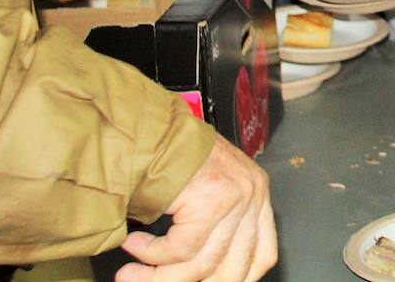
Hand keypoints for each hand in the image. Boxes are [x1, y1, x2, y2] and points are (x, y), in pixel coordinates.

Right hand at [117, 137, 275, 281]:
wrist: (149, 128)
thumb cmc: (171, 155)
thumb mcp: (209, 187)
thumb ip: (215, 226)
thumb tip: (200, 273)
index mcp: (256, 194)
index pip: (262, 254)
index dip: (237, 279)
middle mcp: (252, 196)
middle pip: (232, 268)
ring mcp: (235, 198)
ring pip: (202, 264)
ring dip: (159, 276)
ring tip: (131, 274)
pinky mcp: (211, 200)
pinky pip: (180, 249)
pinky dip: (152, 255)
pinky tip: (134, 247)